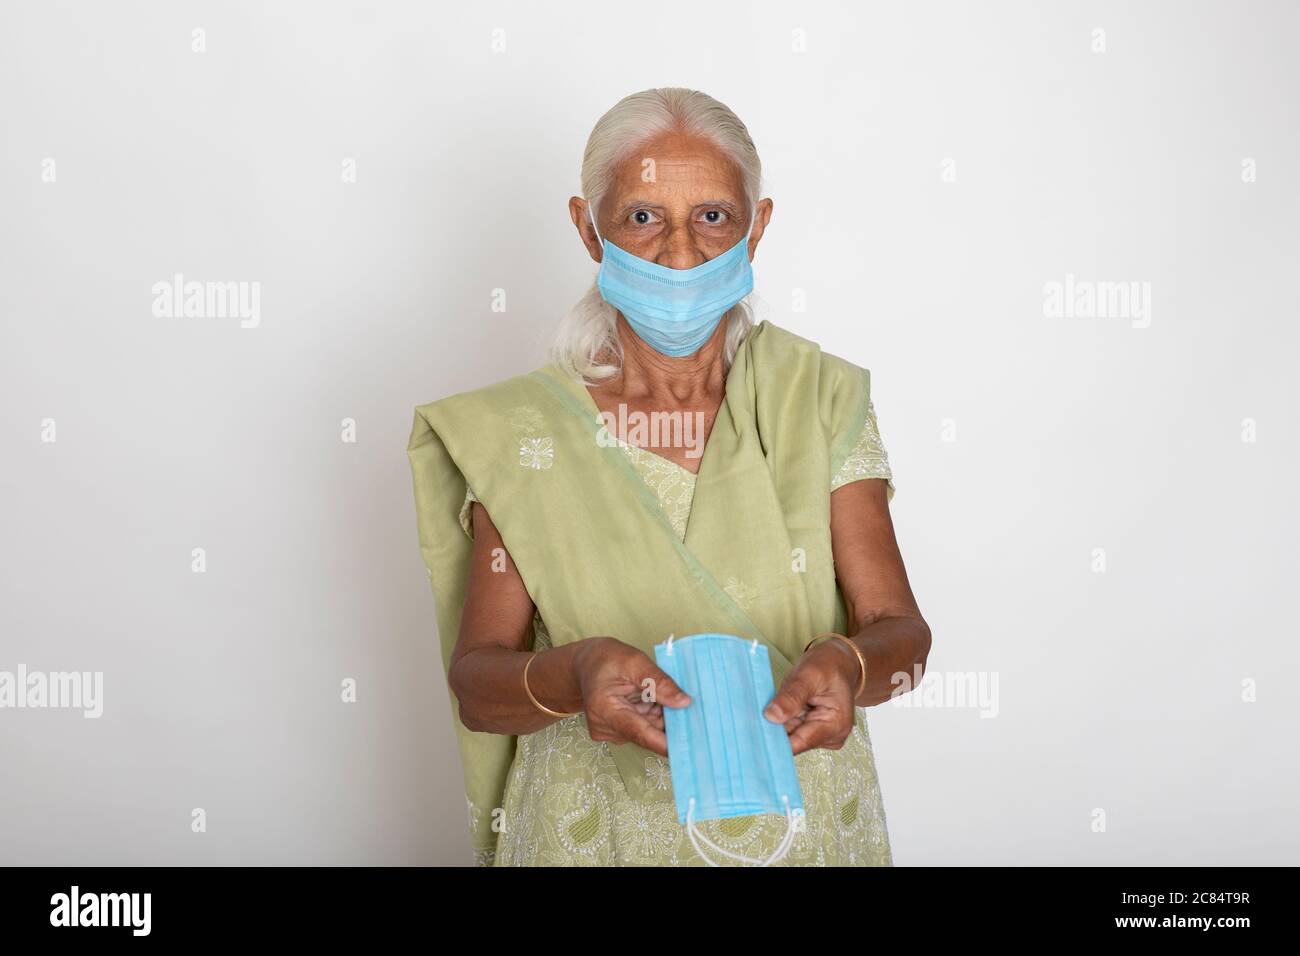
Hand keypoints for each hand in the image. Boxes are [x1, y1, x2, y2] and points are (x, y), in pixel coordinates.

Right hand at [572, 637, 690, 756]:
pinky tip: (659, 703)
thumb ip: (659, 682)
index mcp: (604, 710)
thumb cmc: (606, 659)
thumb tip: (684, 702)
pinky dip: (656, 717)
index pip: (640, 733)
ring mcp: (612, 733)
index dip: (666, 743)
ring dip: (663, 718)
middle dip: (671, 725)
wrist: (586, 664)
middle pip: (647, 734)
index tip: (689, 749)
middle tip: (696, 713)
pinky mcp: (619, 733)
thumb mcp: (635, 661)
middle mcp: (606, 728)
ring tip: (670, 698)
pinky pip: (645, 729)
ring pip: (649, 732)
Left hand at [763, 639, 859, 755]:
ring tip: (761, 711)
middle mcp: (831, 736)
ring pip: (790, 736)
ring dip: (775, 725)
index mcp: (836, 724)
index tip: (753, 735)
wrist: (837, 663)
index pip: (801, 741)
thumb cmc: (828, 666)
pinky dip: (780, 721)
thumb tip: (772, 716)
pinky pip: (790, 730)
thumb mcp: (809, 675)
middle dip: (773, 731)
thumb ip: (792, 696)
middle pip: (795, 742)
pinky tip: (771, 712)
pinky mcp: (812, 731)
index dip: (776, 742)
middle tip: (748, 721)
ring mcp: (821, 735)